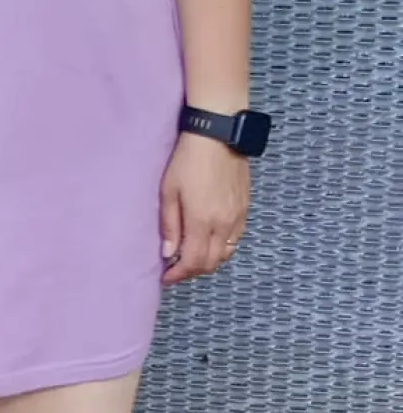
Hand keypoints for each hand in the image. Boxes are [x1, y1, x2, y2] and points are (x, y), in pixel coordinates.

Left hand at [160, 133, 250, 284]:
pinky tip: (209, 240)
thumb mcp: (169, 191)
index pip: (193, 262)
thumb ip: (170, 225)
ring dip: (208, 261)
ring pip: (226, 253)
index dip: (179, 275)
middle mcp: (224, 224)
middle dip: (192, 271)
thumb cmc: (188, 159)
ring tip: (191, 256)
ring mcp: (238, 216)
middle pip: (211, 263)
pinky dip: (221, 248)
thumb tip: (168, 253)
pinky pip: (235, 239)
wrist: (219, 134)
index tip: (166, 277)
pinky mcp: (245, 208)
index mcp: (203, 222)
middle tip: (176, 269)